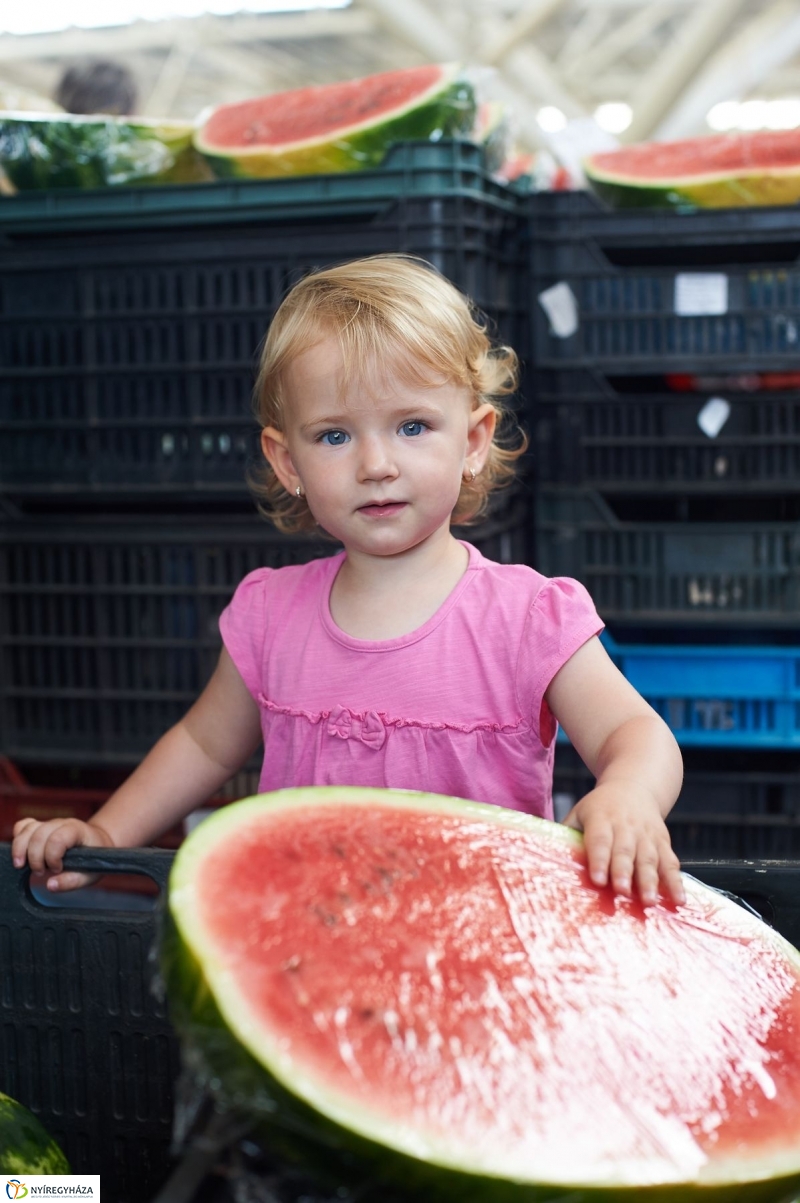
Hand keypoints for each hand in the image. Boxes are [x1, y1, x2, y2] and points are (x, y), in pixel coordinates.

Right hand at [12, 817, 114, 891]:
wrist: (98, 844)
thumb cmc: (95, 859)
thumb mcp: (91, 874)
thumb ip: (72, 881)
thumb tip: (49, 885)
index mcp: (77, 831)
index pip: (57, 838)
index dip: (52, 858)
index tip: (56, 870)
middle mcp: (62, 823)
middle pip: (39, 835)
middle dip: (35, 858)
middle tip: (41, 873)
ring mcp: (50, 823)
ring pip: (27, 829)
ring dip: (21, 849)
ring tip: (22, 866)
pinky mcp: (40, 826)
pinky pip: (23, 826)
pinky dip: (18, 839)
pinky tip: (21, 854)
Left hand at [562, 781, 684, 907]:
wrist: (635, 785)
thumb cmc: (599, 807)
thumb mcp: (580, 812)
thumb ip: (566, 833)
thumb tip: (544, 853)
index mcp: (602, 819)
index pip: (600, 840)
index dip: (599, 859)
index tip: (597, 879)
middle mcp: (626, 827)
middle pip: (625, 850)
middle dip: (623, 872)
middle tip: (621, 892)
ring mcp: (647, 835)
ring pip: (650, 858)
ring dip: (650, 881)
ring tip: (649, 902)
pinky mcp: (663, 842)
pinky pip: (671, 862)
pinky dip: (676, 882)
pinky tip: (679, 899)